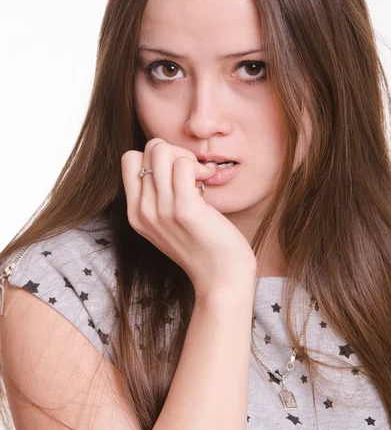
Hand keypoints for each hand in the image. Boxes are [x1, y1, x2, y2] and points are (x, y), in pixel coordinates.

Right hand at [121, 138, 256, 298]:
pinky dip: (199, 167)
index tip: (176, 174)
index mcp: (135, 213)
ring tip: (200, 176)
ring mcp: (161, 211)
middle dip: (175, 151)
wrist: (221, 279)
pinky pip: (184, 165)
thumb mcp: (168, 223)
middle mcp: (143, 211)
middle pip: (148, 149)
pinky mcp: (184, 210)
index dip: (155, 157)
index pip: (129, 159)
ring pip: (162, 151)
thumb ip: (159, 195)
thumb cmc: (203, 246)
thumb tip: (169, 156)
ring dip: (187, 157)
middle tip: (193, 172)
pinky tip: (208, 181)